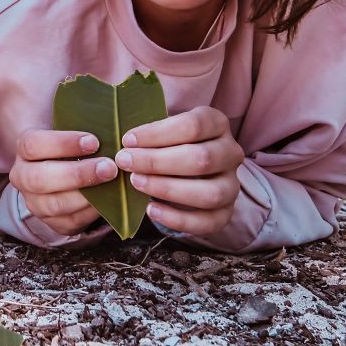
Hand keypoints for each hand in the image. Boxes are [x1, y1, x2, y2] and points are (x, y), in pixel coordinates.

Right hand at [9, 129, 117, 236]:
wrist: (67, 170)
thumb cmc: (73, 145)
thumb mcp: (70, 128)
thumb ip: (80, 122)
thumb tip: (105, 120)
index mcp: (24, 150)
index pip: (33, 145)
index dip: (63, 143)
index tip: (93, 141)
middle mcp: (23, 177)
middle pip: (40, 179)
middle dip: (77, 174)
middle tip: (108, 166)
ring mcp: (35, 203)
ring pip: (54, 205)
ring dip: (86, 196)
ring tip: (111, 184)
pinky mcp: (52, 223)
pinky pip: (70, 222)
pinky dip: (91, 213)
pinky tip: (108, 201)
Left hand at [114, 107, 242, 237]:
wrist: (190, 171)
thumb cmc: (168, 143)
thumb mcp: (162, 128)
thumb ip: (146, 129)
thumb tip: (113, 130)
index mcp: (217, 123)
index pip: (193, 125)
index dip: (158, 133)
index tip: (127, 139)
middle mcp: (231, 153)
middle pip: (201, 159)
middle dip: (157, 162)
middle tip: (125, 162)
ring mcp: (232, 185)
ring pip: (209, 192)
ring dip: (168, 189)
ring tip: (136, 183)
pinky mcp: (226, 213)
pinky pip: (208, 222)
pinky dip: (178, 219)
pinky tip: (151, 209)